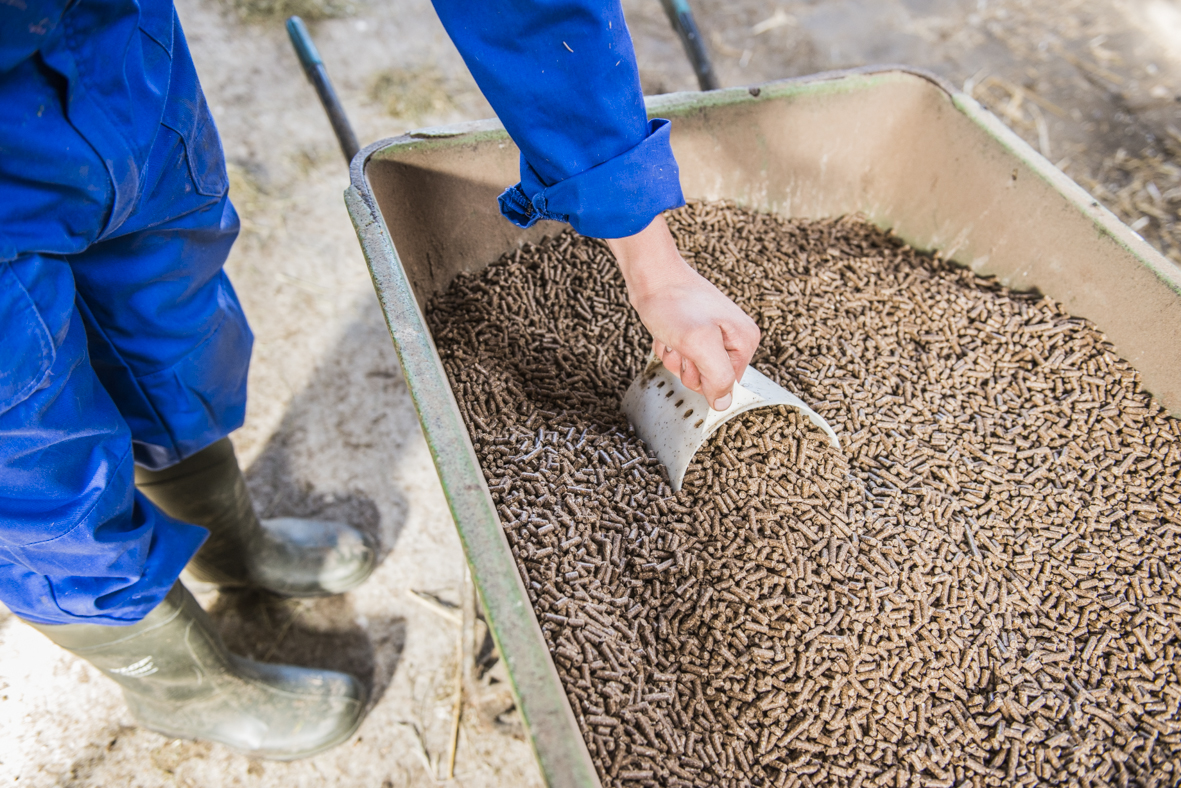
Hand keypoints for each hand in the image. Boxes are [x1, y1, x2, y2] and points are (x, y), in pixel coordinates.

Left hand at [607, 215, 760, 409]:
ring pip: (691, 368)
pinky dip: (668, 348)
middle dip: (687, 367)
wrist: (650, 274)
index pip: (728, 385)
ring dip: (675, 357)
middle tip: (681, 344)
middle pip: (709, 379)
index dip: (704, 378)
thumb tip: (723, 404)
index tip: (694, 357)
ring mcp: (713, 334)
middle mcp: (733, 337)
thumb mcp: (699, 344)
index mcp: (744, 340)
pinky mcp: (693, 332)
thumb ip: (718, 377)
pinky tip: (666, 332)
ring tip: (673, 335)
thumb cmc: (673, 302)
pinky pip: (680, 356)